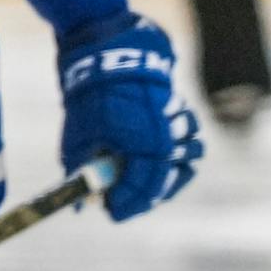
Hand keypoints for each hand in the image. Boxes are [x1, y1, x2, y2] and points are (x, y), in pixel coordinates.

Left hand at [58, 14, 203, 220]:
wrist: (110, 57)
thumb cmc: (90, 99)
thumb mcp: (79, 137)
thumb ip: (84, 171)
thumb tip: (83, 203)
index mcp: (143, 147)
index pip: (141, 189)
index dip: (124, 204)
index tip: (112, 212)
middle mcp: (166, 139)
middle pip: (164, 181)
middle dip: (144, 195)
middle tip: (127, 201)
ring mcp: (177, 126)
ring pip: (188, 159)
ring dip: (169, 173)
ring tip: (149, 176)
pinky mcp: (183, 114)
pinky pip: (192, 140)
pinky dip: (180, 150)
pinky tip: (163, 154)